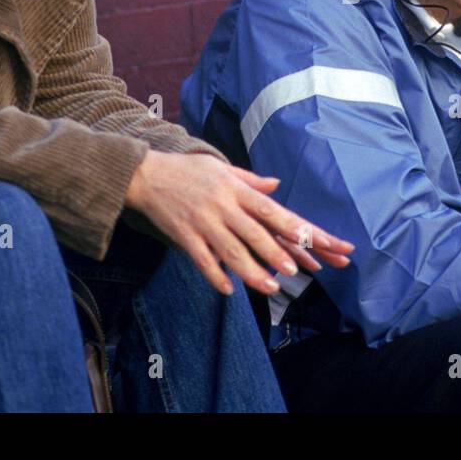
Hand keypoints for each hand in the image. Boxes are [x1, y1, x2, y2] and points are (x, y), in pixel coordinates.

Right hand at [124, 151, 353, 296]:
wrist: (146, 175)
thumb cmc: (188, 170)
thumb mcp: (223, 169)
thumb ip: (251, 180)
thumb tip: (277, 185)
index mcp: (236, 189)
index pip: (270, 209)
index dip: (292, 226)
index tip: (314, 240)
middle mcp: (222, 206)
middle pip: (253, 233)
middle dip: (274, 252)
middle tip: (293, 270)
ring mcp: (203, 222)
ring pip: (231, 251)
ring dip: (252, 271)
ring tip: (271, 287)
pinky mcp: (184, 236)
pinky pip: (202, 260)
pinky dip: (216, 276)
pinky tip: (229, 290)